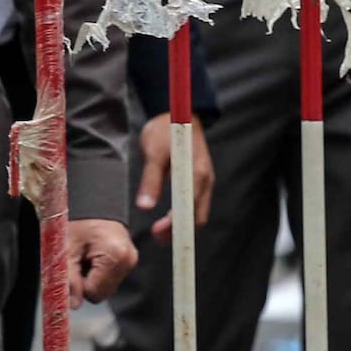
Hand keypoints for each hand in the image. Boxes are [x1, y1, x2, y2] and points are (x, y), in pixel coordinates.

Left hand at [65, 219, 137, 306]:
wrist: (93, 202)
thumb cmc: (78, 221)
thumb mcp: (67, 248)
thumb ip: (69, 278)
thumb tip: (73, 306)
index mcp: (115, 255)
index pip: (94, 293)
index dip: (78, 285)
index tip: (72, 266)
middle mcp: (128, 260)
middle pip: (102, 293)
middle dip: (86, 282)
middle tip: (79, 259)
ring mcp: (131, 261)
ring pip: (106, 288)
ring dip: (93, 278)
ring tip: (86, 256)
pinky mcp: (129, 261)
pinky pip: (110, 279)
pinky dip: (100, 273)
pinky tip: (94, 257)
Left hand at [132, 114, 214, 240]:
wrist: (180, 113)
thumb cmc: (166, 130)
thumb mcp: (153, 152)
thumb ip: (150, 180)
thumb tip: (144, 207)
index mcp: (196, 174)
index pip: (188, 209)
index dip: (174, 225)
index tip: (158, 233)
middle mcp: (205, 180)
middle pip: (197, 216)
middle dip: (179, 231)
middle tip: (158, 238)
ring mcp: (205, 180)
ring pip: (198, 212)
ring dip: (181, 225)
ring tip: (161, 234)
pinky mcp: (201, 180)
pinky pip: (196, 204)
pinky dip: (184, 215)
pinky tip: (169, 219)